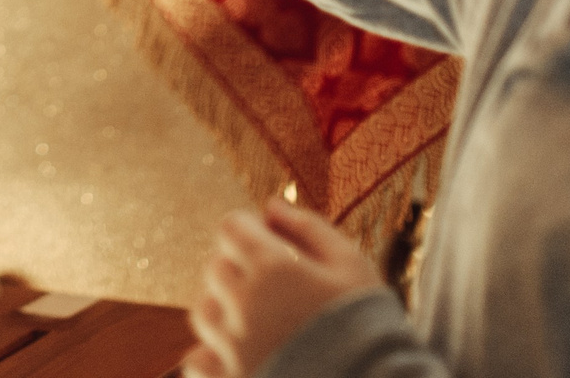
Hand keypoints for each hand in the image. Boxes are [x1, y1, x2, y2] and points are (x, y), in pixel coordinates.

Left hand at [182, 197, 382, 377]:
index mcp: (274, 268)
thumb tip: (271, 207)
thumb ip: (310, 228)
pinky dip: (212, 354)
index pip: (231, 228)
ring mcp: (234, 349)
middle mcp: (245, 305)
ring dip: (224, 309)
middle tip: (273, 285)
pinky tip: (239, 355)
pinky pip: (198, 361)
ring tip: (259, 321)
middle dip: (239, 267)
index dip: (249, 230)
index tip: (269, 242)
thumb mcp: (352, 266)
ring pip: (205, 312)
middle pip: (216, 268)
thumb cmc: (371, 327)